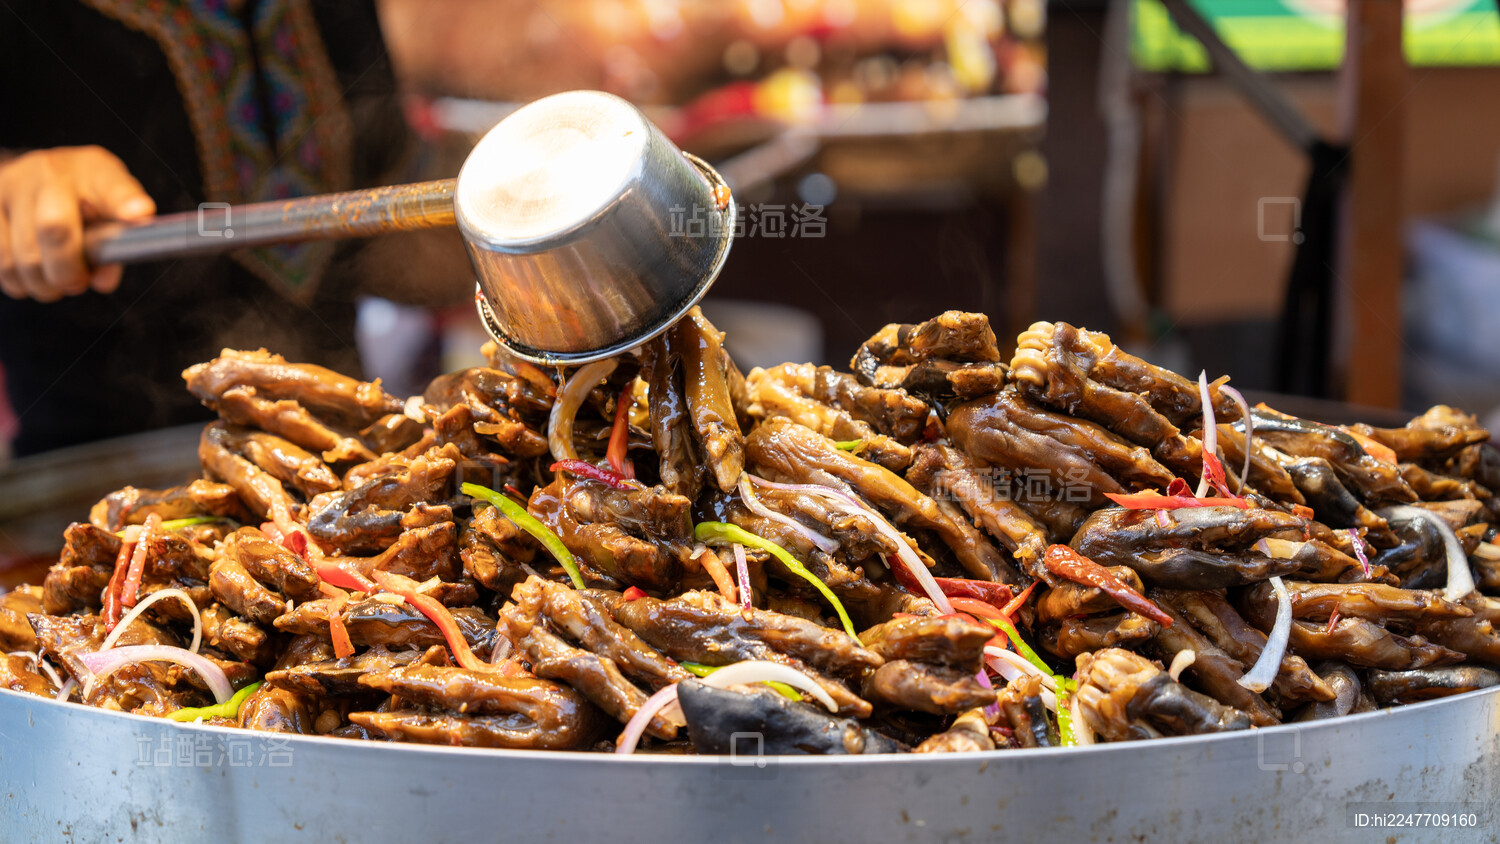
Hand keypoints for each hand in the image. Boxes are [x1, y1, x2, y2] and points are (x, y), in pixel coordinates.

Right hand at [0, 146, 155, 301]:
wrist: (36, 176)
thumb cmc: (84, 199)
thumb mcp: (111, 210)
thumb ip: (117, 243)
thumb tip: (102, 281)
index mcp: (93, 169)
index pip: (113, 184)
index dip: (126, 201)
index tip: (139, 215)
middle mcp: (49, 170)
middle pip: (55, 228)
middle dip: (68, 271)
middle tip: (77, 284)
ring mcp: (11, 185)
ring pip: (24, 255)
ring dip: (43, 284)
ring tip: (55, 284)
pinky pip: (0, 261)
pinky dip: (18, 281)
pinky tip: (31, 276)